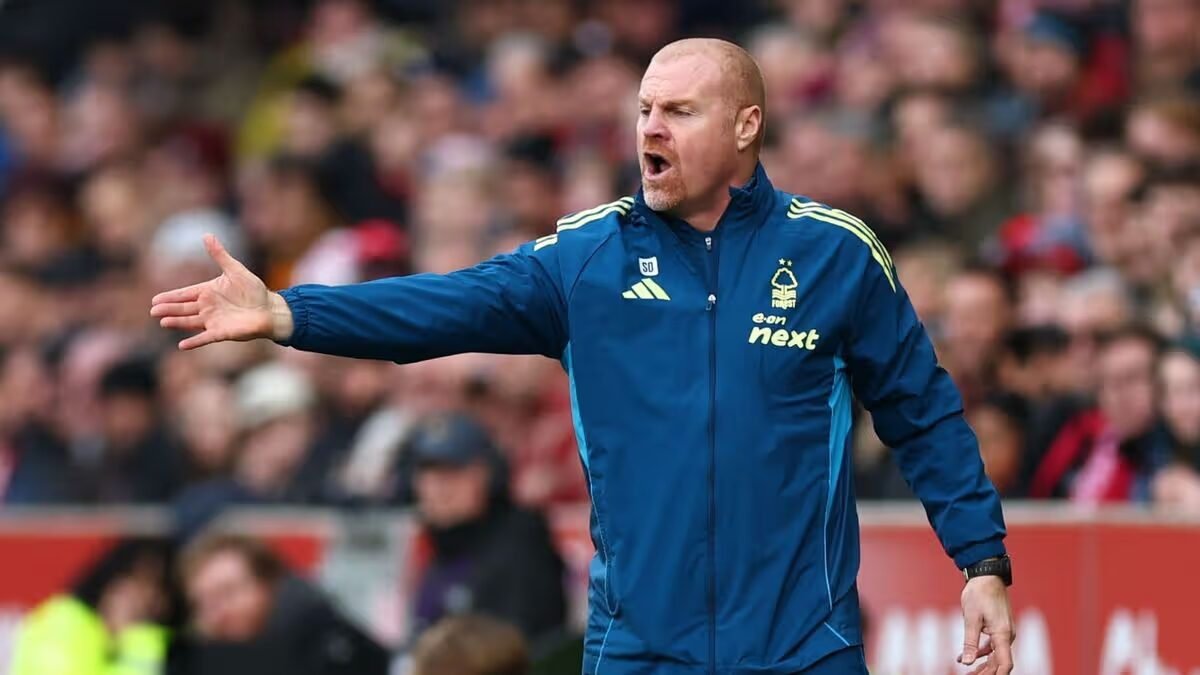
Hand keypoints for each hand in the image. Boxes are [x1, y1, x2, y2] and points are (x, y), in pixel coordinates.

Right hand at [150, 234, 293, 348]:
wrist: (270, 309)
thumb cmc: (254, 290)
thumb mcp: (235, 270)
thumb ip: (220, 255)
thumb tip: (207, 235)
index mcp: (208, 292)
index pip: (185, 294)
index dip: (170, 296)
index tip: (155, 299)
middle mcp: (207, 307)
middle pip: (183, 308)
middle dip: (168, 309)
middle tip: (153, 311)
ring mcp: (213, 320)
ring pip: (190, 322)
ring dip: (177, 322)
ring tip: (163, 322)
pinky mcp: (222, 332)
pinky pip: (205, 338)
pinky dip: (194, 342)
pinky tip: (181, 345)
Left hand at [959, 575, 1014, 674]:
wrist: (986, 575)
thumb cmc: (979, 593)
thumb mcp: (971, 618)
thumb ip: (970, 642)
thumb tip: (967, 662)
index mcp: (1002, 634)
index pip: (1005, 664)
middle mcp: (1007, 635)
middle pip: (999, 663)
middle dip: (985, 673)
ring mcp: (1004, 631)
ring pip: (995, 655)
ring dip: (983, 665)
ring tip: (968, 673)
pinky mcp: (999, 627)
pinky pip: (992, 645)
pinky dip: (980, 653)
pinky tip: (965, 657)